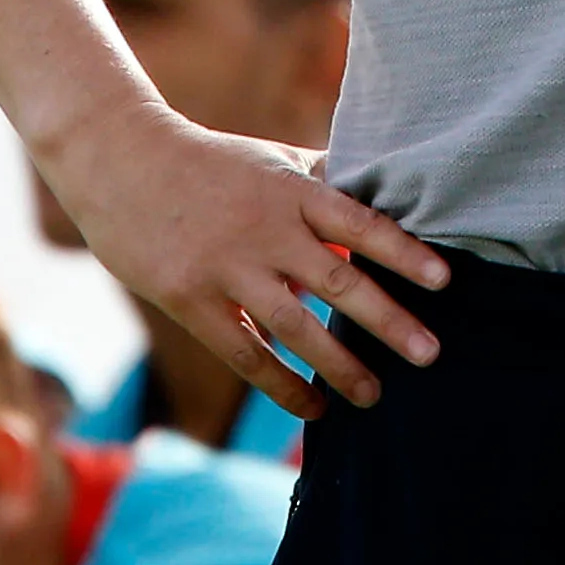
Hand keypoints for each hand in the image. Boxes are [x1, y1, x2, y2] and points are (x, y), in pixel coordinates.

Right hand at [37, 100, 447, 416]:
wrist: (119, 161)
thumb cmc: (205, 161)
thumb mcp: (268, 157)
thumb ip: (321, 177)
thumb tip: (382, 185)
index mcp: (288, 191)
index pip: (358, 223)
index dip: (403, 251)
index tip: (445, 281)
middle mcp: (264, 230)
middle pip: (337, 281)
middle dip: (388, 320)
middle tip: (431, 354)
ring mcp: (227, 267)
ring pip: (295, 326)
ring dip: (340, 365)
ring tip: (376, 395)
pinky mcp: (191, 299)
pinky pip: (246, 352)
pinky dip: (283, 383)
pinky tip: (314, 407)